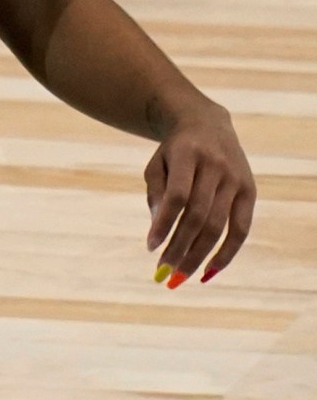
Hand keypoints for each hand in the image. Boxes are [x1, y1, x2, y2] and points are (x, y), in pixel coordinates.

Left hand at [145, 101, 253, 286]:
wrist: (206, 123)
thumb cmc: (174, 150)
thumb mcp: (156, 162)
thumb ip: (156, 193)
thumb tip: (158, 230)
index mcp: (187, 154)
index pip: (177, 196)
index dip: (164, 224)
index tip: (150, 247)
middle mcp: (215, 167)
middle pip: (198, 216)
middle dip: (180, 248)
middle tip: (164, 273)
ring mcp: (236, 180)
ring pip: (219, 226)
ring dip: (199, 255)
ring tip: (180, 277)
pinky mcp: (250, 192)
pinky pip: (241, 229)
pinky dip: (227, 253)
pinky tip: (209, 271)